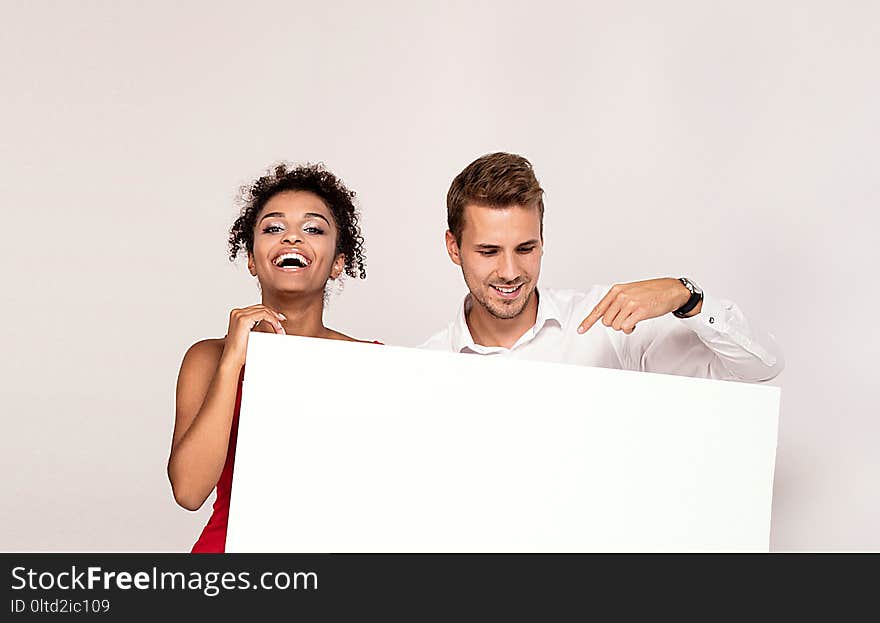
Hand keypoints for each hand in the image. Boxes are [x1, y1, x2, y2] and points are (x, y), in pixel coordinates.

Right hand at [220, 305, 285, 366]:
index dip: (270, 313)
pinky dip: (272, 320)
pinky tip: (277, 327)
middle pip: (261, 307)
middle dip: (273, 314)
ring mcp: (239, 315)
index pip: (257, 309)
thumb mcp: (250, 334)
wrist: (233, 358)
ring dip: (274, 319)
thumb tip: (273, 325)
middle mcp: (237, 312)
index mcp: (237, 314)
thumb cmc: (241, 350)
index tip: (279, 319)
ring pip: (263, 310)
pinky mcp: (244, 319)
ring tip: (280, 329)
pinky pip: (263, 314)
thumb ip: (257, 326)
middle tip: (282, 321)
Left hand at [577, 278, 693, 334]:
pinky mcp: (639, 311)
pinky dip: (630, 328)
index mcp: (616, 290)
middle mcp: (621, 296)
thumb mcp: (629, 291)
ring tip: (633, 319)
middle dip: (615, 323)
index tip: (580, 330)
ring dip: (624, 326)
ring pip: (616, 326)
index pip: (598, 309)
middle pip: (606, 321)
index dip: (588, 321)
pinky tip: (636, 323)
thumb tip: (606, 316)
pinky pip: (626, 327)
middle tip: (626, 318)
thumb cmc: (651, 291)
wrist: (670, 290)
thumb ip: (616, 301)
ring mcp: (630, 303)